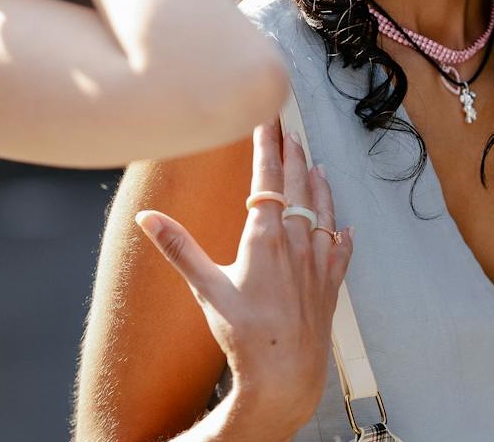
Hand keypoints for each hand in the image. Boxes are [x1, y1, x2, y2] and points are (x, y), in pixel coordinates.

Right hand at [134, 121, 352, 431]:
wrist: (285, 375)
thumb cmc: (243, 334)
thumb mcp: (205, 288)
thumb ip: (178, 248)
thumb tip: (147, 218)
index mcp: (265, 236)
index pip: (266, 177)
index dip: (266, 144)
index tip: (267, 117)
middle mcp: (296, 241)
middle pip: (297, 185)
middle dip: (292, 154)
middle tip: (289, 129)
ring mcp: (317, 261)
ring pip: (322, 210)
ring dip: (318, 183)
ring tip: (316, 163)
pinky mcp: (330, 284)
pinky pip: (340, 249)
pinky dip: (342, 232)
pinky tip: (345, 227)